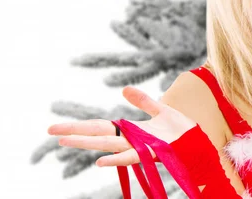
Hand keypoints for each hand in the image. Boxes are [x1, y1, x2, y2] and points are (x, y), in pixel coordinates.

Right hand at [47, 86, 195, 166]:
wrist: (201, 141)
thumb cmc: (181, 130)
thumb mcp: (161, 110)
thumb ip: (143, 101)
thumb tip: (124, 90)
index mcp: (132, 131)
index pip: (100, 128)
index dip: (79, 127)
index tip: (57, 129)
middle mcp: (132, 141)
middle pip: (98, 136)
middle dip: (75, 134)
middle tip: (50, 132)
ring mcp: (140, 147)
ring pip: (109, 145)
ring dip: (87, 144)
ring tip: (65, 141)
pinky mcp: (153, 152)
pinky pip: (131, 157)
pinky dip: (116, 159)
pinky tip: (99, 161)